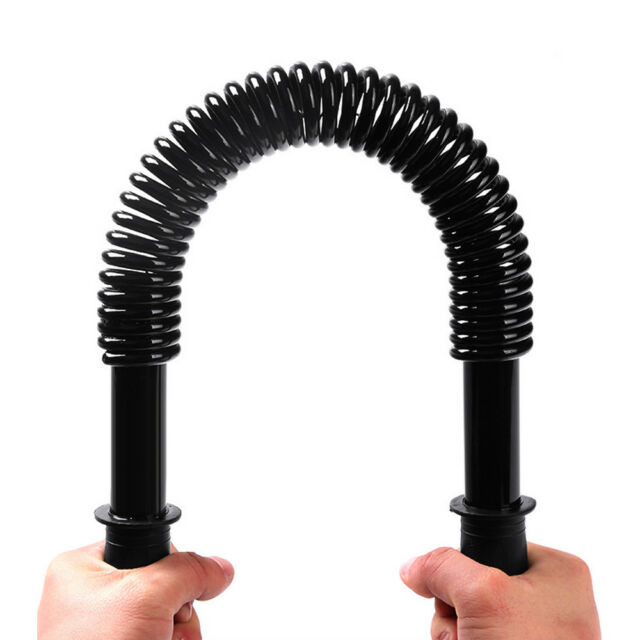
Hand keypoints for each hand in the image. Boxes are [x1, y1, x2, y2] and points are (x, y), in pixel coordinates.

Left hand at [38, 542, 233, 639]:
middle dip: (177, 611)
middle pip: (164, 585)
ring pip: (169, 617)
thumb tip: (219, 568)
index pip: (145, 546)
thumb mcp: (148, 596)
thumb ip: (189, 571)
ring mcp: (107, 630)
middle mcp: (92, 598)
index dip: (168, 568)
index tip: (172, 589)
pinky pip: (167, 637)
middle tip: (164, 626)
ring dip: (179, 634)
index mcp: (82, 570)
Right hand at [400, 543, 599, 639]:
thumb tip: (414, 568)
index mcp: (558, 573)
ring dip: (455, 635)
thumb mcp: (481, 596)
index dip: (465, 570)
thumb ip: (442, 567)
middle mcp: (552, 601)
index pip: (491, 548)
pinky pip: (476, 638)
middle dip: (456, 612)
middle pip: (475, 586)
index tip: (461, 593)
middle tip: (466, 630)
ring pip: (470, 618)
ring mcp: (537, 634)